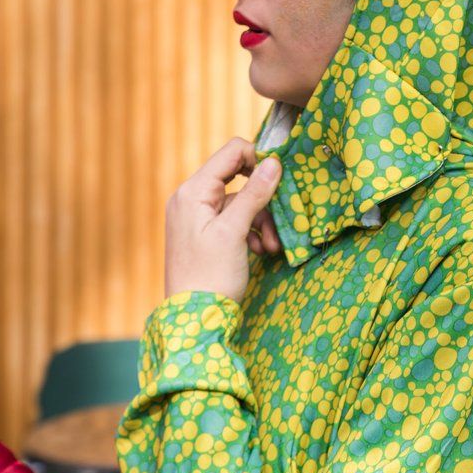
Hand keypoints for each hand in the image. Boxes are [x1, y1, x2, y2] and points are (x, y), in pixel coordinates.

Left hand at [164, 138, 281, 301]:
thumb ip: (254, 194)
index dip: (259, 159)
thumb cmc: (210, 275)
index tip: (280, 180)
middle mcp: (191, 199)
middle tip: (281, 219)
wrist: (194, 318)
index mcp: (192, 192)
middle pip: (239, 178)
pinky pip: (236, 220)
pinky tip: (261, 249)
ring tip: (272, 245)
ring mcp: (197, 217)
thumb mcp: (234, 232)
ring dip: (262, 219)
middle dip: (264, 198)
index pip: (231, 153)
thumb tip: (274, 162)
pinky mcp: (206, 233)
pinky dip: (252, 231)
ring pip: (241, 202)